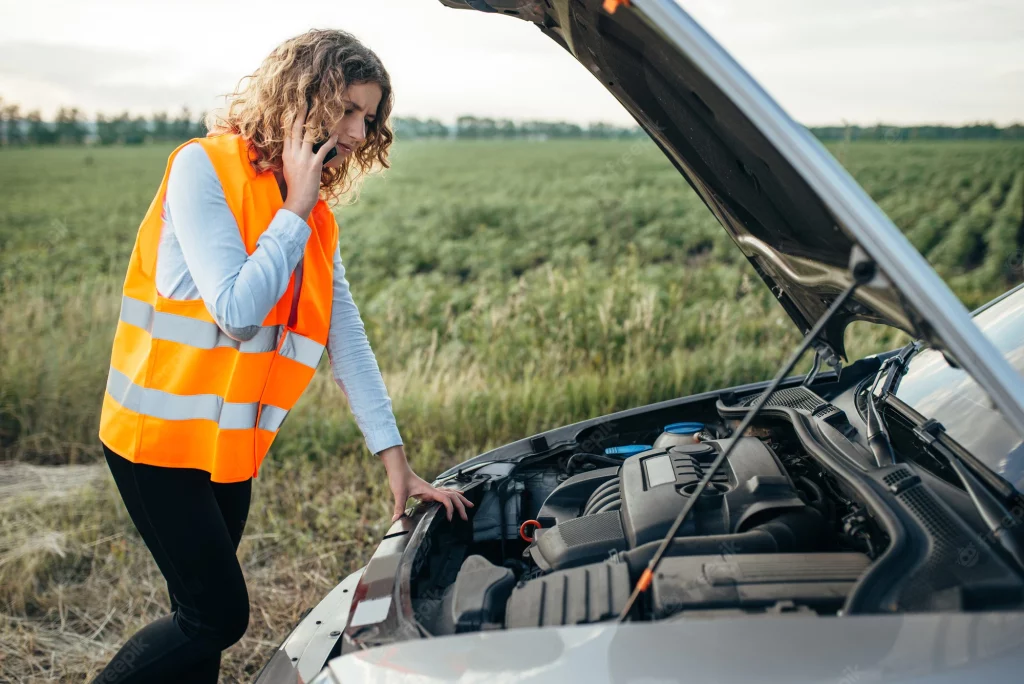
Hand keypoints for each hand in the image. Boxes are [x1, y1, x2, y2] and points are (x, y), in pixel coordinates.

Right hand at [281, 103, 336, 219]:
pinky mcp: (314, 164)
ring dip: (314, 123)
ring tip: (320, 112)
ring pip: (308, 136)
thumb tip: (294, 147)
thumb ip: (291, 156)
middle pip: (296, 130)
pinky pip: (323, 149)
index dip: (290, 119)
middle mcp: (293, 154)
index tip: (294, 109)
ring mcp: (304, 159)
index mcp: (286, 154)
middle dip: (300, 114)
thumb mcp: (289, 169)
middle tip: (304, 102)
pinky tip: (335, 134)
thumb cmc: (295, 187)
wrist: (298, 200)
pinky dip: (330, 141)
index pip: (287, 133)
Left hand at [378, 445, 473, 521]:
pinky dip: (453, 495)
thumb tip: (396, 519)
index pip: (446, 499)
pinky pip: (445, 492)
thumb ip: (399, 507)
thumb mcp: (399, 493)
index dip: (450, 509)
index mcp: (429, 490)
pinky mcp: (428, 490)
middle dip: (461, 506)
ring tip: (469, 504)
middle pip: (453, 496)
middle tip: (466, 517)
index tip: (450, 519)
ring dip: (460, 499)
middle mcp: (433, 489)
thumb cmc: (400, 478)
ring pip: (451, 493)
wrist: (399, 468)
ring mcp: (432, 489)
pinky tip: (456, 495)